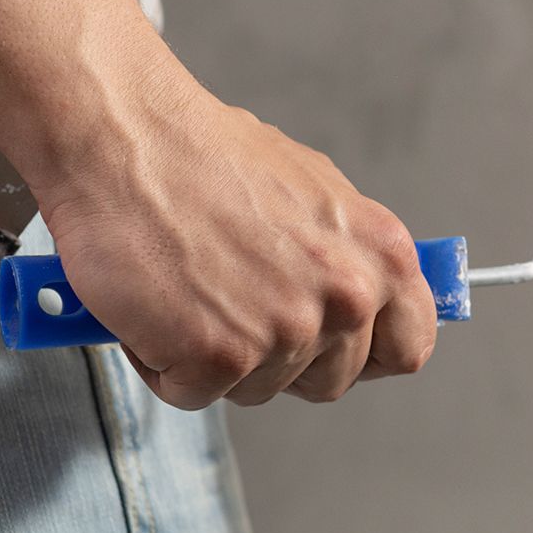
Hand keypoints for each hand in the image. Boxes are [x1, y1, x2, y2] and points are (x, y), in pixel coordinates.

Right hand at [33, 71, 436, 408]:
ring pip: (260, 390)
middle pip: (330, 381)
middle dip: (283, 359)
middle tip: (236, 303)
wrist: (123, 138)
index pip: (409, 347)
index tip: (337, 349)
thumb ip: (350, 254)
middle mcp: (348, 295)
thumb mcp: (316, 192)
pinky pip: (192, 393)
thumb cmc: (204, 155)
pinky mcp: (220, 357)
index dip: (367, 355)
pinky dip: (163, 361)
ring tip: (191, 288)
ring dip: (219, 357)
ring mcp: (287, 330)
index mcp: (383, 254)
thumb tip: (369, 295)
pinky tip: (155, 304)